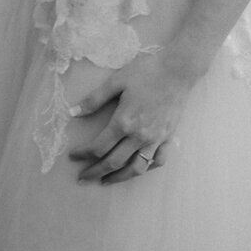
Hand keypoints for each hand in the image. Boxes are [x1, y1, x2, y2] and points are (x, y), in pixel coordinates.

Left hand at [66, 49, 198, 185]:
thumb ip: (94, 99)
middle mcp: (139, 136)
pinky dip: (146, 169)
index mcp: (124, 122)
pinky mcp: (167, 138)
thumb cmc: (146, 72)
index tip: (73, 156)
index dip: (83, 154)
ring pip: (136, 168)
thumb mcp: (116, 81)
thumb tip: (72, 112)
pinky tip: (137, 169)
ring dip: (119, 178)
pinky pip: (157, 161)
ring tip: (106, 181)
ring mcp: (155, 139)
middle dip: (95, 172)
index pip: (99, 147)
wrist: (178, 70)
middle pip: (114, 162)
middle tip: (82, 178)